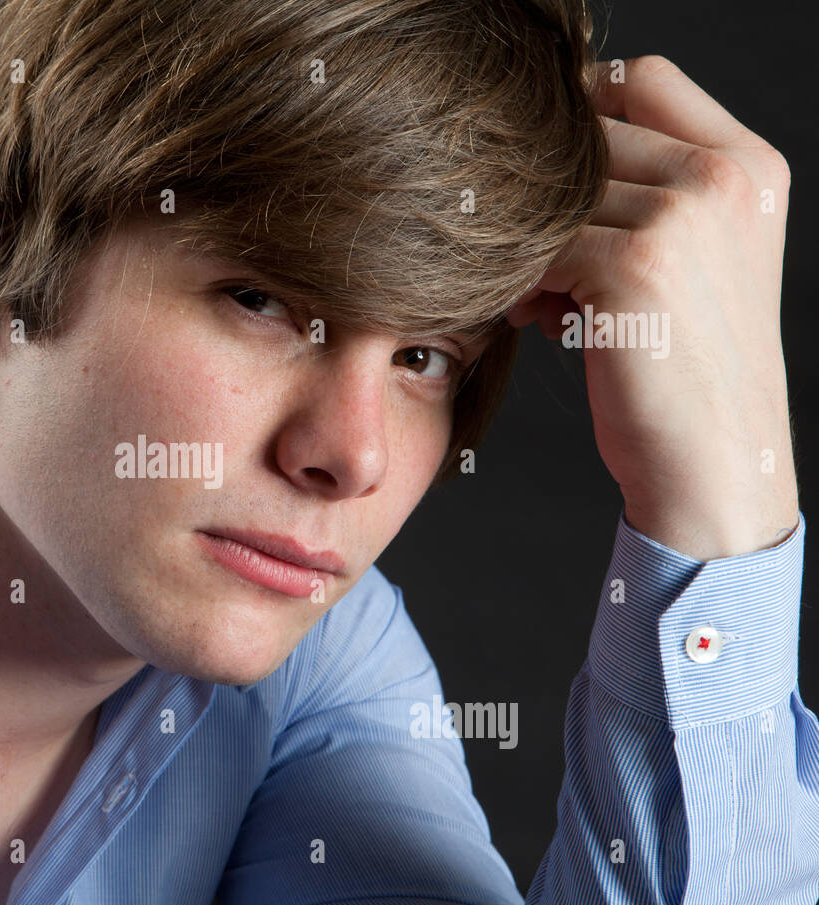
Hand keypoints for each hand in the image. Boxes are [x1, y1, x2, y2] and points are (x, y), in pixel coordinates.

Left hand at [505, 56, 797, 560]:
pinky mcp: (635, 265)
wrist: (715, 462)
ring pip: (551, 199)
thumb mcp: (688, 263)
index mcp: (748, 165)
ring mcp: (683, 216)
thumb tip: (541, 163)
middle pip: (583, 139)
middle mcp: (723, 177)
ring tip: (544, 304)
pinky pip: (536, 250)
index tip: (543, 178)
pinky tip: (540, 323)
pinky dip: (521, 284)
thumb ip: (641, 197)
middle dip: (545, 200)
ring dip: (527, 246)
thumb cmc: (686, 369)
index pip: (642, 79)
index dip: (578, 117)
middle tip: (538, 267)